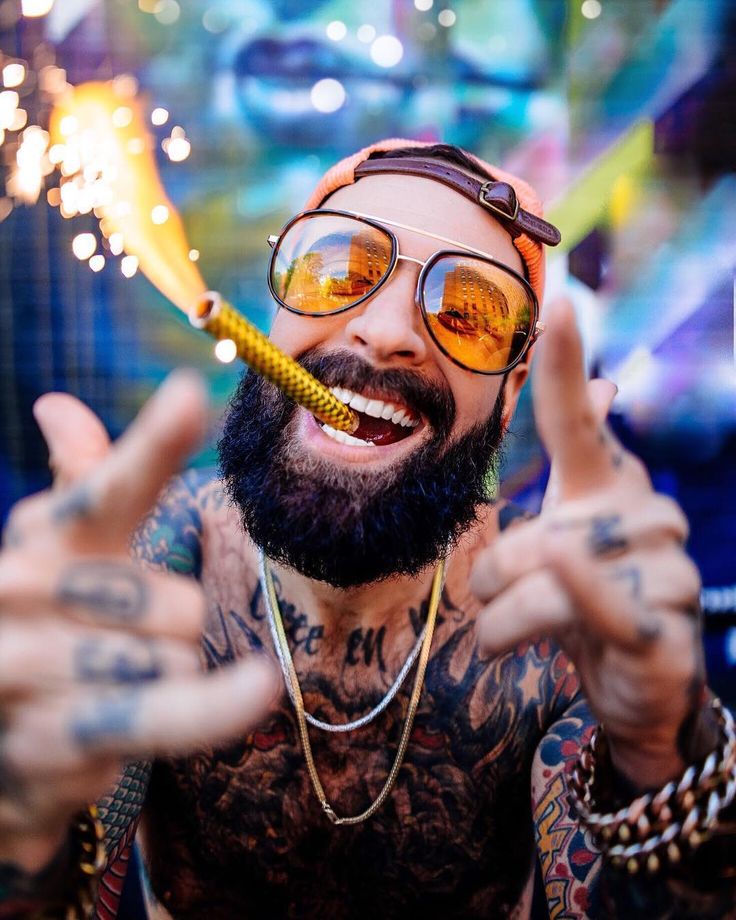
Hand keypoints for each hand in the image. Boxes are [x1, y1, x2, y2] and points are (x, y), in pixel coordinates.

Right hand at [0, 372, 275, 871]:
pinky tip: (254, 690)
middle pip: (178, 604)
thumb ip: (84, 483)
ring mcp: (26, 668)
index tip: (188, 392)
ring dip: (171, 680)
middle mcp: (23, 592)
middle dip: (179, 630)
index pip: (108, 489)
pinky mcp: (48, 741)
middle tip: (132, 641)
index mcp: (46, 537)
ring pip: (178, 662)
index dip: (153, 445)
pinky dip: (214, 707)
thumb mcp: (63, 551)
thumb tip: (57, 406)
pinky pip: (161, 716)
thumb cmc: (46, 622)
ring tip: (114, 685)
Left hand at [470, 300, 704, 788]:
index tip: (558, 305)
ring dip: (506, 619)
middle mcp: (642, 513)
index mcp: (608, 485)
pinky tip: (565, 572)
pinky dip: (578, 593)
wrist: (638, 683)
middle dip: (493, 579)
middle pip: (531, 533)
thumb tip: (605, 386)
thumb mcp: (566, 531)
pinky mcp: (663, 626)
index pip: (575, 423)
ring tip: (507, 636)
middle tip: (492, 604)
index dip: (565, 366)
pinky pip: (602, 602)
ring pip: (548, 577)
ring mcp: (662, 568)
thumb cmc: (584, 600)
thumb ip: (574, 463)